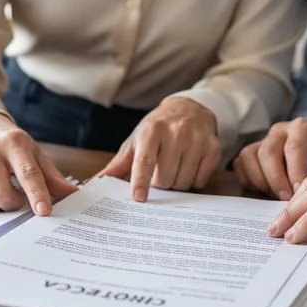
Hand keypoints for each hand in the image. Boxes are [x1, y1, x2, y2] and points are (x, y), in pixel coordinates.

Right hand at [0, 113, 78, 215]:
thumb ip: (53, 178)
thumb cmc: (13, 148)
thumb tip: (74, 195)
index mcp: (15, 142)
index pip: (28, 173)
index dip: (36, 194)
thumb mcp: (35, 156)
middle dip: (12, 205)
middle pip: (2, 196)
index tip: (44, 211)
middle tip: (16, 198)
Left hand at [99, 97, 221, 201]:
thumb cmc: (158, 129)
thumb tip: (93, 185)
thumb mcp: (136, 141)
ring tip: (173, 167)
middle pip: (165, 178)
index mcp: (151, 130)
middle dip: (159, 183)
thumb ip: (117, 166)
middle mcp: (176, 132)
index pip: (145, 160)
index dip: (141, 181)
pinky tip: (188, 166)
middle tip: (159, 172)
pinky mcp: (213, 148)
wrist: (190, 108)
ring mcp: (197, 140)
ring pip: (183, 182)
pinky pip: (200, 180)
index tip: (138, 198)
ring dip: (176, 183)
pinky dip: (192, 180)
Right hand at [233, 118, 306, 200]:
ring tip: (277, 197)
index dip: (295, 174)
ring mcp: (263, 139)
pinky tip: (266, 192)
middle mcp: (281, 130)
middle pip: (268, 153)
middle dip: (277, 182)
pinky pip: (240, 165)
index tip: (300, 194)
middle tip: (287, 202)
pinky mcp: (251, 152)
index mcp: (305, 128)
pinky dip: (249, 182)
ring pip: (250, 158)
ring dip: (262, 183)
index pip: (294, 148)